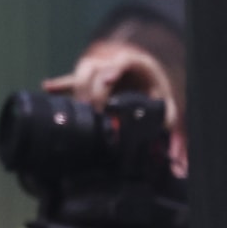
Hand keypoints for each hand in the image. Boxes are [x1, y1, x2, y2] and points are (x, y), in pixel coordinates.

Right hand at [42, 39, 185, 174]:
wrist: (147, 74)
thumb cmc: (156, 89)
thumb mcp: (169, 107)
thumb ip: (175, 132)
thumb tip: (180, 166)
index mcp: (137, 64)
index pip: (122, 62)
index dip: (113, 69)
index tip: (107, 81)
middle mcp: (113, 63)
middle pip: (95, 68)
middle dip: (92, 89)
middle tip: (93, 109)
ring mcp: (98, 69)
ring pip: (82, 71)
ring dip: (77, 88)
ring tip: (79, 107)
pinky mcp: (87, 80)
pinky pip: (70, 80)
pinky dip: (59, 85)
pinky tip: (46, 87)